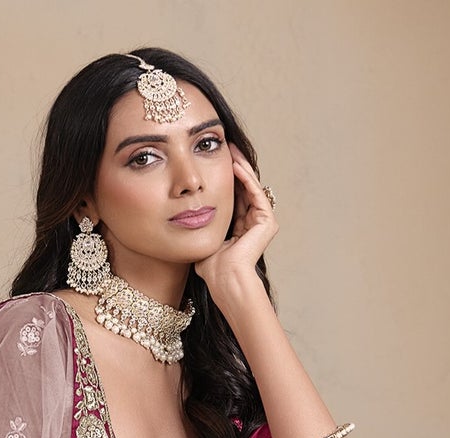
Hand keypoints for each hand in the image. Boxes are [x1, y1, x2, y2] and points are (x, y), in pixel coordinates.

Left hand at [194, 148, 277, 301]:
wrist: (223, 279)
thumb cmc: (211, 268)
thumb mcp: (202, 237)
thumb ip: (199, 225)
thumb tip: (182, 213)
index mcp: (239, 228)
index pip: (234, 196)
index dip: (225, 177)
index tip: (214, 159)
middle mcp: (253, 224)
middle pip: (245, 188)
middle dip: (235, 166)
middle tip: (226, 146)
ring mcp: (262, 223)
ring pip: (251, 187)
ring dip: (241, 167)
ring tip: (231, 149)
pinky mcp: (267, 222)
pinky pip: (256, 193)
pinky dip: (246, 178)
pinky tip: (235, 165)